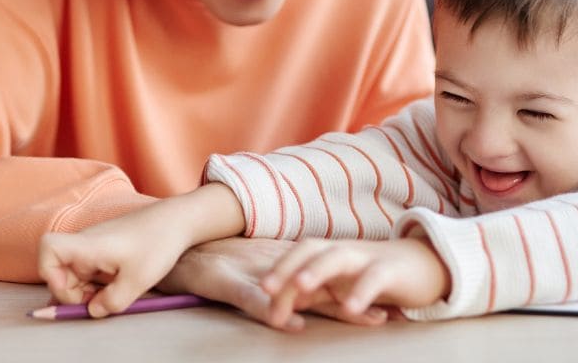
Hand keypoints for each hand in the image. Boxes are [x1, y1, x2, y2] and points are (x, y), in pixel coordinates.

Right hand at [37, 184, 243, 316]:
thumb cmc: (158, 244)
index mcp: (87, 244)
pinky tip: (117, 287)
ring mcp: (94, 246)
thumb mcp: (138, 280)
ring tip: (114, 295)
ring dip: (86, 291)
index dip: (50, 274)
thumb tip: (93, 311)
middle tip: (100, 302)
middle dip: (73, 293)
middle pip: (58, 271)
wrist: (178, 220)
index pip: (47, 249)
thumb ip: (111, 301)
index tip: (73, 290)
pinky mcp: (104, 249)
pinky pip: (88, 270)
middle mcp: (85, 243)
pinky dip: (96, 284)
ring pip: (74, 274)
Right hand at [156, 237, 390, 330]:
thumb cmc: (222, 269)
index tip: (390, 311)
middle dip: (358, 303)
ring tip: (359, 317)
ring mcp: (263, 281)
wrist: (186, 252)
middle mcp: (284, 276)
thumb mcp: (255, 287)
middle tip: (389, 315)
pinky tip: (295, 325)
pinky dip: (276, 313)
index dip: (359, 299)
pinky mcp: (236, 287)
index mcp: (291, 276)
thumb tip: (302, 321)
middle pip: (327, 292)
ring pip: (302, 295)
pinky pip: (258, 303)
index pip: (332, 290)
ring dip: (331, 306)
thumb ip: (278, 300)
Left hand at [260, 237, 450, 328]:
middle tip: (266, 288)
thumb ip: (314, 292)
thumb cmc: (378, 276)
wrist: (427, 265)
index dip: (278, 273)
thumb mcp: (343, 285)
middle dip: (286, 266)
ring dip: (317, 270)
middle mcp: (345, 251)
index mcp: (331, 253)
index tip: (260, 296)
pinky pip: (374, 277)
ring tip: (301, 286)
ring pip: (338, 257)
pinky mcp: (392, 270)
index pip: (297, 257)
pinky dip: (361, 291)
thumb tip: (280, 302)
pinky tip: (351, 308)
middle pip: (310, 250)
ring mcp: (368, 258)